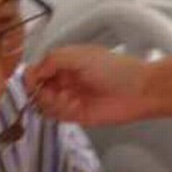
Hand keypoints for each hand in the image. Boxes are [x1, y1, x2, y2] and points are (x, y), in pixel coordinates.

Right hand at [25, 46, 153, 125]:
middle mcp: (66, 81)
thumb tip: (33, 72)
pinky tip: (75, 105)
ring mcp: (71, 98)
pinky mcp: (77, 115)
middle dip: (41, 92)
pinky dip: (62, 111)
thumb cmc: (115, 68)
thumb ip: (53, 60)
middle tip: (52, 90)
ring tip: (67, 98)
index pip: (38, 70)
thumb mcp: (80, 55)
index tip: (32, 81)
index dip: (32, 77)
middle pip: (38, 89)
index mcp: (66, 63)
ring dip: (52, 102)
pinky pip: (58, 116)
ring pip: (45, 105)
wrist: (138, 90)